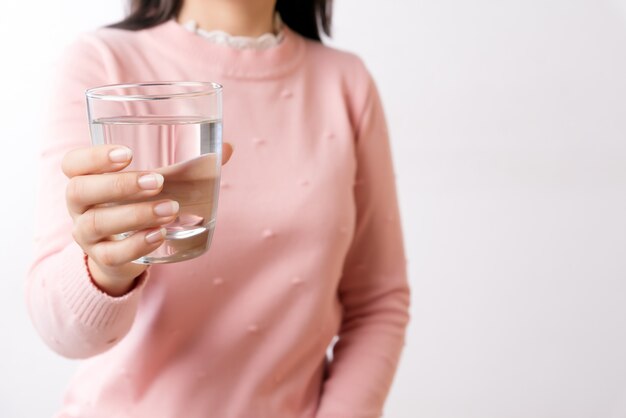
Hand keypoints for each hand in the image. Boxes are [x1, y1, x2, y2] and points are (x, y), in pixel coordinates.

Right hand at [62, 143, 232, 295]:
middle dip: (118, 185)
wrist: (126, 249)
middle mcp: (79, 206)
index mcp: (87, 178)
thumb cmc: (140, 204)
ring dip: (134, 215)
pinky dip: (136, 245)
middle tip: (157, 182)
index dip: (93, 157)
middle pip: (78, 190)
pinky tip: (159, 236)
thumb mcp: (157, 185)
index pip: (73, 163)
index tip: (127, 153)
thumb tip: (227, 148)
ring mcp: (87, 235)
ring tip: (170, 210)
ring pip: (96, 224)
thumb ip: (187, 168)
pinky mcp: (103, 259)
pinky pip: (112, 255)